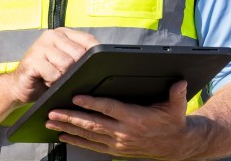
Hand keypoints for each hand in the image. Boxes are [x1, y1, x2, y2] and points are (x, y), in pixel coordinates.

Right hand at [7, 28, 97, 104]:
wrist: (18, 86)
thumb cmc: (46, 75)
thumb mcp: (66, 64)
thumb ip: (79, 58)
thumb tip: (101, 64)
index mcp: (62, 33)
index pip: (89, 40)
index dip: (96, 55)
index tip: (97, 67)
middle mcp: (52, 35)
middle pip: (79, 54)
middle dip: (76, 70)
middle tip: (65, 76)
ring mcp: (40, 46)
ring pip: (68, 64)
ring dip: (64, 77)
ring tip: (54, 79)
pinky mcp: (32, 60)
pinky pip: (54, 74)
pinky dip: (53, 82)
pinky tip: (46, 81)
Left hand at [45, 80, 193, 159]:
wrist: (176, 146)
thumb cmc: (172, 123)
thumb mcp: (177, 108)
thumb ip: (176, 94)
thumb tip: (179, 82)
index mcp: (135, 118)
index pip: (109, 108)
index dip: (92, 103)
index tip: (76, 97)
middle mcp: (124, 132)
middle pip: (93, 124)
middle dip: (70, 117)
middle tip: (52, 112)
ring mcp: (118, 142)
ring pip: (89, 135)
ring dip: (68, 128)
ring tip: (51, 123)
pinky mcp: (116, 149)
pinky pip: (92, 146)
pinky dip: (77, 141)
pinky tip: (63, 136)